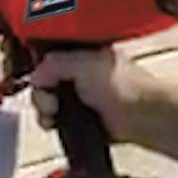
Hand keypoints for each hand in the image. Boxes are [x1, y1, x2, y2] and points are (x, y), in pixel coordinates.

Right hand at [30, 47, 159, 142]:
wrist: (141, 117)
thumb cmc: (125, 87)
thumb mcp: (83, 63)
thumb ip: (54, 63)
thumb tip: (36, 75)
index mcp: (82, 54)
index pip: (47, 57)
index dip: (39, 70)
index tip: (41, 81)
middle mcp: (79, 74)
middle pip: (43, 82)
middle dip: (41, 93)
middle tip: (52, 101)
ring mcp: (79, 97)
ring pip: (46, 102)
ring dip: (45, 109)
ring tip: (55, 114)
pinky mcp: (79, 118)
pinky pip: (54, 120)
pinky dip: (51, 122)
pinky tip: (57, 124)